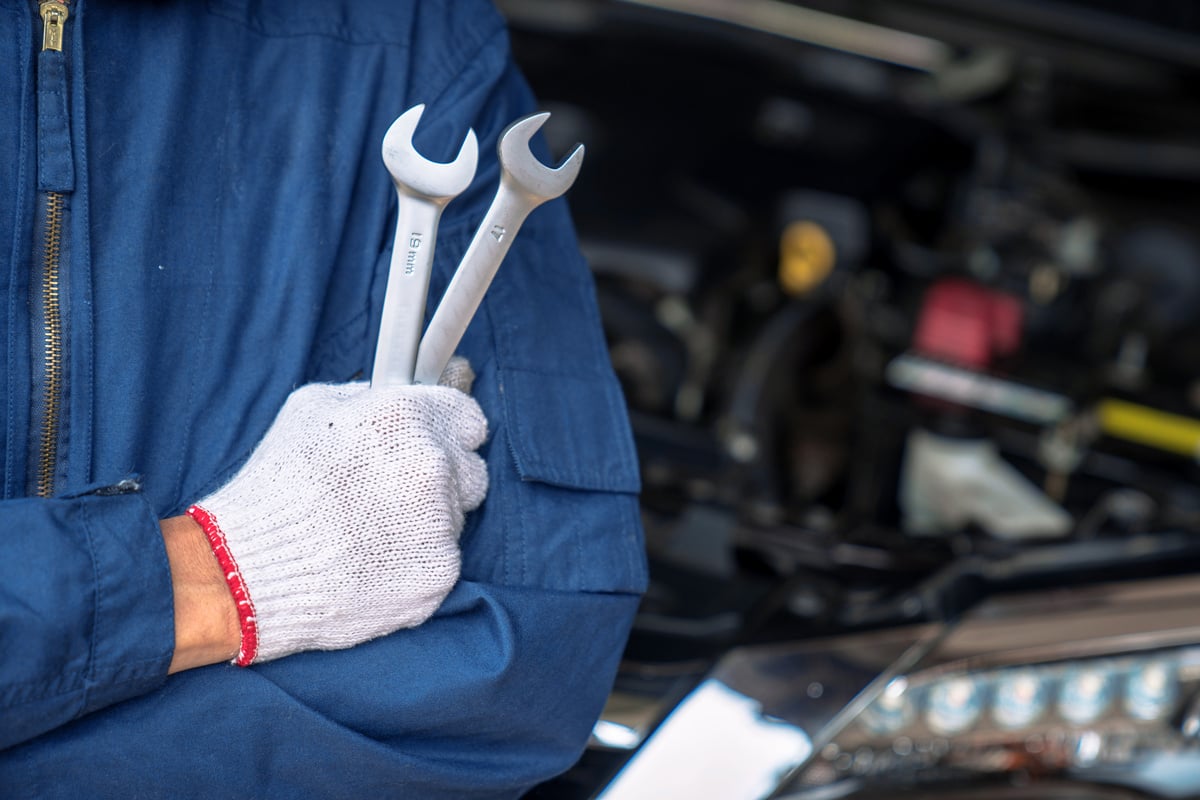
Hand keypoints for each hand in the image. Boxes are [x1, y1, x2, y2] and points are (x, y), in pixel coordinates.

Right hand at [186, 359, 487, 664]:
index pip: (468, 420)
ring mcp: (440, 522)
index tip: (438, 446)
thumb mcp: (309, 410)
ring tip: (370, 533)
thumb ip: (367, 397)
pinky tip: (374, 564)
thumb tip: (397, 394)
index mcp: (405, 417)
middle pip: (469, 471)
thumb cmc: (276, 486)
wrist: (251, 569)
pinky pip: (442, 560)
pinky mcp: (439, 572)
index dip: (451, 434)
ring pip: (455, 519)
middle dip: (441, 481)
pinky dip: (417, 564)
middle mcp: (432, 465)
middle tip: (390, 497)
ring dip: (426, 523)